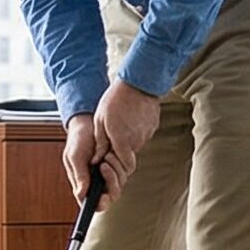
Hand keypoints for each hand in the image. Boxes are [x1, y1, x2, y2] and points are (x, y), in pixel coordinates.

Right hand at [63, 114, 115, 212]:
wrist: (88, 124)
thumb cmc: (78, 141)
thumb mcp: (75, 157)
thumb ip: (79, 176)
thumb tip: (81, 194)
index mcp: (83, 184)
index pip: (92, 203)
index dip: (98, 205)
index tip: (102, 198)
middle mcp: (97, 183)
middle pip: (110, 196)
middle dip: (111, 183)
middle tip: (104, 166)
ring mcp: (108, 175)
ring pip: (119, 185)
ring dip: (115, 171)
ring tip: (106, 155)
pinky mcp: (118, 166)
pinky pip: (125, 173)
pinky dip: (120, 164)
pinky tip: (111, 152)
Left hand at [91, 80, 159, 197]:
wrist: (138, 82)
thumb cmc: (116, 100)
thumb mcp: (100, 121)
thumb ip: (100, 143)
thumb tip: (97, 159)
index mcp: (123, 141)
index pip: (126, 167)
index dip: (117, 167)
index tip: (107, 159)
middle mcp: (138, 141)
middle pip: (129, 157)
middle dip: (120, 154)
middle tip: (109, 143)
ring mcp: (147, 134)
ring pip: (136, 146)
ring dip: (126, 142)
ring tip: (117, 127)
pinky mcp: (152, 126)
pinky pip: (142, 136)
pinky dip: (134, 133)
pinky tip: (128, 120)